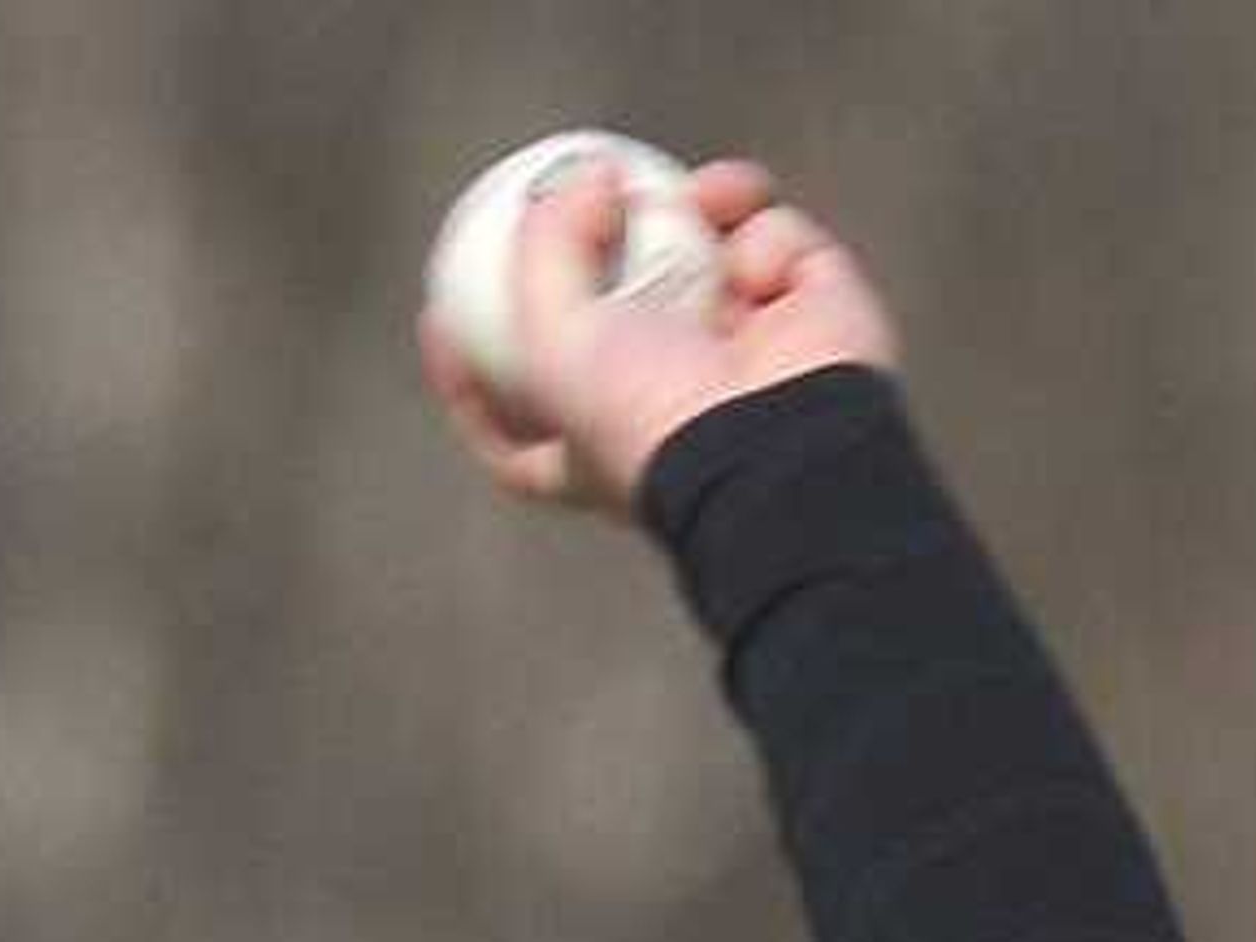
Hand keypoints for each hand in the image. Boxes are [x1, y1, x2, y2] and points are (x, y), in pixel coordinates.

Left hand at [417, 155, 899, 518]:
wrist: (775, 443)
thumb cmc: (655, 417)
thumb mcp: (555, 343)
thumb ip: (545, 251)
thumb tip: (588, 178)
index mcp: (599, 450)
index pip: (519, 432)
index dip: (473, 384)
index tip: (438, 324)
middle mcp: (674, 409)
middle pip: (624, 318)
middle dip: (612, 254)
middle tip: (596, 195)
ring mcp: (752, 360)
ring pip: (712, 254)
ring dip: (703, 208)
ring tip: (701, 197)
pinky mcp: (817, 315)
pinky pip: (781, 243)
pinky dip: (766, 239)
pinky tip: (758, 269)